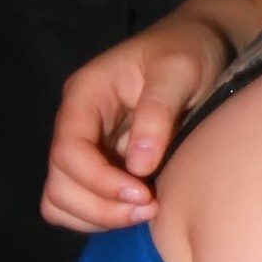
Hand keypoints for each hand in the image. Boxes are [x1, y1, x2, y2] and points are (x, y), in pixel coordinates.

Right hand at [42, 17, 230, 231]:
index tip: (144, 194)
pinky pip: (81, 204)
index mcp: (86, 95)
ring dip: (100, 217)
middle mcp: (78, 124)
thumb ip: (157, 112)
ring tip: (147, 211)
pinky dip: (103, 217)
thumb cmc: (189, 51)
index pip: (68, 151)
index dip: (99, 181)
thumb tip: (140, 166)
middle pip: (59, 184)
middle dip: (101, 206)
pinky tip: (140, 208)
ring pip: (62, 200)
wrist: (202, 44)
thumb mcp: (179, 70)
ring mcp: (87, 146)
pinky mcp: (103, 164)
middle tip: (151, 208)